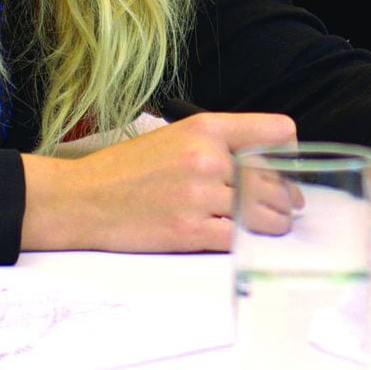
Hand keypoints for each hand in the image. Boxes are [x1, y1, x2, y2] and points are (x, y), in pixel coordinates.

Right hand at [21, 112, 297, 251]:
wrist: (82, 200)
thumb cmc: (126, 170)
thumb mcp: (174, 136)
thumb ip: (217, 144)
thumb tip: (263, 164)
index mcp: (205, 128)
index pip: (276, 131)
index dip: (288, 151)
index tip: (285, 167)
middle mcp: (207, 157)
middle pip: (274, 179)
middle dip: (285, 197)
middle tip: (287, 206)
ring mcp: (199, 195)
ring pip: (262, 212)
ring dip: (274, 223)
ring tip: (272, 225)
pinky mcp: (190, 232)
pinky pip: (239, 238)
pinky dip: (249, 241)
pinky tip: (247, 240)